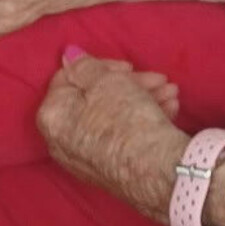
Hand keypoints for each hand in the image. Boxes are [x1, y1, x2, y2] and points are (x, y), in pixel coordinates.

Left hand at [37, 52, 185, 223]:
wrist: (152, 170)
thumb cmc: (125, 118)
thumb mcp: (106, 81)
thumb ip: (85, 66)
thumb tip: (67, 55)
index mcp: (52, 116)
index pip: (68, 77)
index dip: (101, 65)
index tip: (129, 66)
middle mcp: (60, 141)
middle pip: (93, 97)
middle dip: (129, 83)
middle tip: (158, 79)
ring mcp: (83, 159)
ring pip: (111, 116)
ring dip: (142, 98)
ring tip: (172, 94)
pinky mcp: (106, 170)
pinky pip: (119, 135)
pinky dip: (140, 119)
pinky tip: (167, 112)